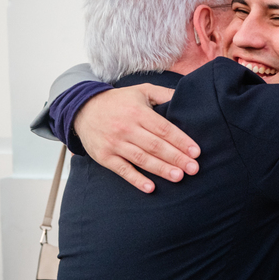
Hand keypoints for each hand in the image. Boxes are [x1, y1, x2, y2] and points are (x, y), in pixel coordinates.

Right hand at [74, 84, 200, 192]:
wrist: (83, 109)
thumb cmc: (118, 101)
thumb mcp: (141, 91)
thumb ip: (163, 94)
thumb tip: (185, 96)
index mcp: (138, 112)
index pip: (163, 128)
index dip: (181, 140)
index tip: (196, 152)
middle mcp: (126, 128)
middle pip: (155, 145)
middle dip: (176, 157)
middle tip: (193, 168)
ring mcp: (114, 143)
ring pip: (141, 158)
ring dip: (160, 169)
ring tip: (178, 177)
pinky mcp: (104, 156)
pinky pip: (122, 170)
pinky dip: (136, 179)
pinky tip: (150, 188)